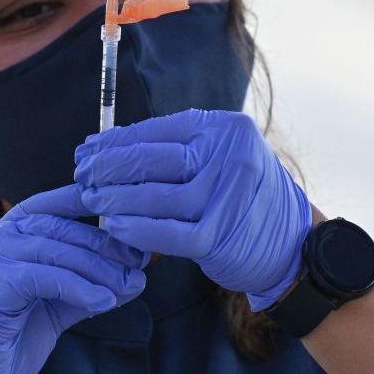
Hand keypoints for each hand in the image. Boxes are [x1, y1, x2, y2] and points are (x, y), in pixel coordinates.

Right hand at [0, 185, 148, 373]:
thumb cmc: (4, 351)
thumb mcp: (50, 309)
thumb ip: (83, 286)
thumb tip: (134, 275)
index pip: (46, 208)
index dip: (85, 204)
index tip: (125, 213)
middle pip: (56, 228)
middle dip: (103, 243)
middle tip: (140, 261)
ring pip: (52, 250)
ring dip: (98, 268)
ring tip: (129, 284)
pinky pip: (42, 277)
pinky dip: (78, 287)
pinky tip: (104, 301)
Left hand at [73, 108, 311, 310]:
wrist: (291, 244)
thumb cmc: (241, 199)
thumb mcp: (218, 161)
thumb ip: (176, 152)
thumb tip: (108, 148)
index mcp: (225, 129)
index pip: (156, 131)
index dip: (114, 142)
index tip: (86, 152)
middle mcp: (230, 155)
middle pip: (152, 158)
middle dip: (108, 167)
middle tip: (81, 176)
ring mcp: (228, 195)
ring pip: (156, 195)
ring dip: (116, 199)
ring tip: (92, 199)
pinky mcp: (222, 235)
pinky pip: (168, 233)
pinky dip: (137, 230)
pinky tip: (115, 226)